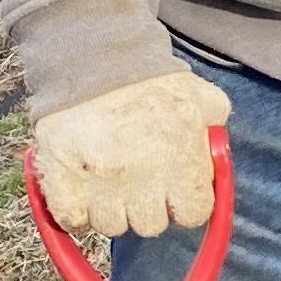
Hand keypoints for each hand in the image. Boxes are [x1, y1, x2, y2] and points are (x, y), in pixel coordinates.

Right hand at [32, 69, 232, 237]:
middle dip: (146, 207)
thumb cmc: (149, 80)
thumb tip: (218, 158)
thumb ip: (215, 129)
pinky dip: (76, 212)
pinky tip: (82, 191)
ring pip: (109, 225)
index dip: (184, 204)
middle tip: (137, 182)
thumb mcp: (198, 97)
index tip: (173, 192)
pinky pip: (72, 219)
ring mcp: (99, 178)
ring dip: (110, 210)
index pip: (193, 214)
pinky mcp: (61, 175)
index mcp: (180, 156)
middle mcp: (143, 173)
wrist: (92, 55)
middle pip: (149, 226)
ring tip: (108, 181)